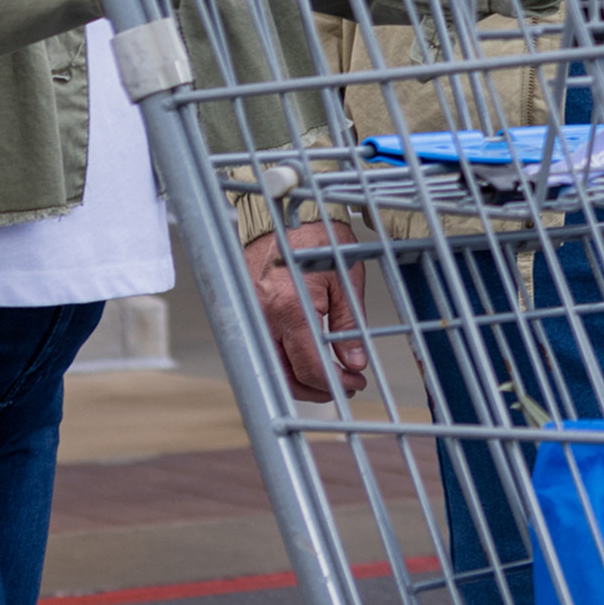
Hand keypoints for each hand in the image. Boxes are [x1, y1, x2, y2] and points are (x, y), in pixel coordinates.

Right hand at [243, 224, 369, 400]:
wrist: (283, 214)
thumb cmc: (316, 238)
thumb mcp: (345, 278)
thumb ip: (350, 324)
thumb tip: (355, 362)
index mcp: (291, 309)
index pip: (310, 367)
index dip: (336, 383)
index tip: (355, 382)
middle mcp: (265, 319)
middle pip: (287, 377)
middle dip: (319, 390)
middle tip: (346, 385)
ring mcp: (252, 318)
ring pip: (272, 369)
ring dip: (299, 382)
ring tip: (328, 378)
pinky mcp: (248, 314)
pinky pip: (264, 351)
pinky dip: (284, 364)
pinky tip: (304, 362)